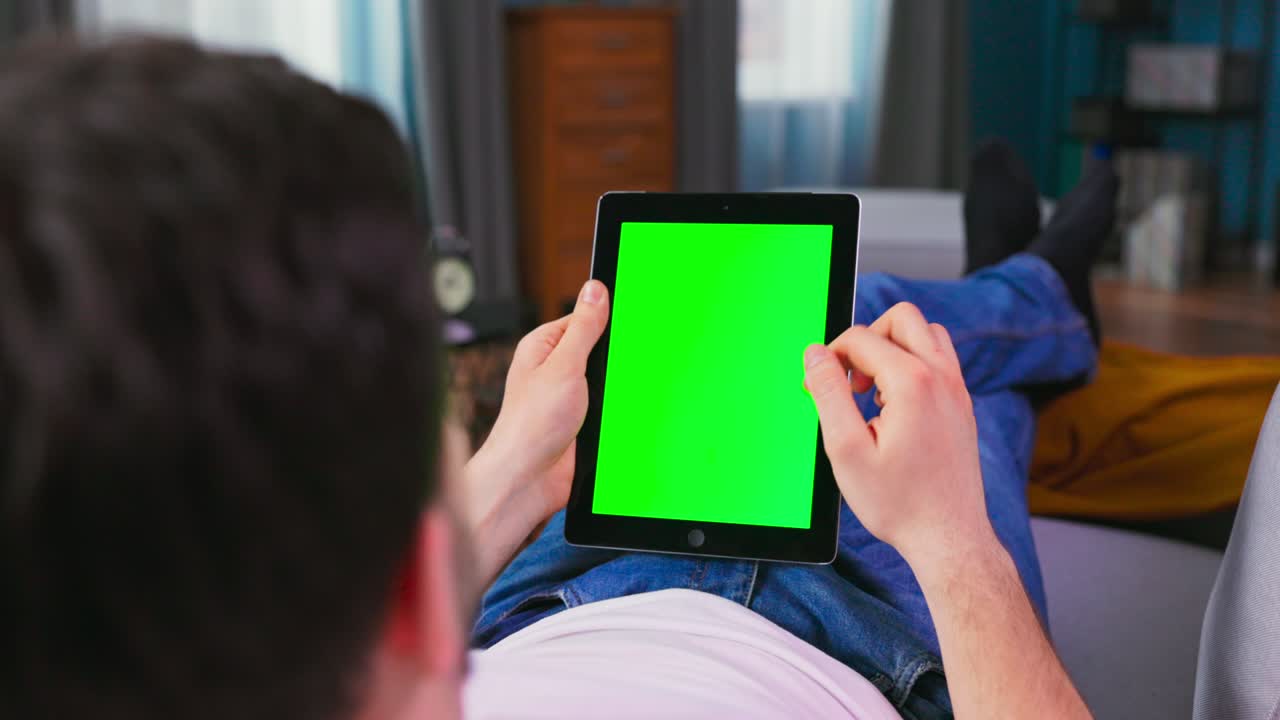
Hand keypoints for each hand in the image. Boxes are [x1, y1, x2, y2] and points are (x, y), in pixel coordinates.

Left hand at [465, 280, 609, 532]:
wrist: (528, 480)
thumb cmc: (531, 425)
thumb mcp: (563, 366)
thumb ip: (584, 328)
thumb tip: (595, 289)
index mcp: (543, 346)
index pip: (583, 317)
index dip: (608, 317)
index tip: (635, 313)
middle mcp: (554, 369)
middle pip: (599, 348)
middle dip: (617, 355)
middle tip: (631, 358)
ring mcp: (569, 396)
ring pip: (607, 378)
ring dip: (618, 386)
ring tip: (624, 390)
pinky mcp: (582, 421)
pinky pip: (609, 405)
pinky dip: (618, 407)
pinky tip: (625, 410)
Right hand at [802, 302, 993, 563]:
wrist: (948, 535)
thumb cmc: (898, 502)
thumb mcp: (846, 449)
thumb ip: (828, 393)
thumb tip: (815, 354)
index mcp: (912, 383)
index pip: (861, 338)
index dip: (830, 357)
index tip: (819, 387)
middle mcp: (942, 377)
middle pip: (900, 319)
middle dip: (866, 340)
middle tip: (850, 381)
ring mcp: (958, 389)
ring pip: (925, 333)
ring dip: (893, 348)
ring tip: (873, 391)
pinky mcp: (962, 404)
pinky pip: (939, 359)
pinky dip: (912, 365)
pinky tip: (894, 406)